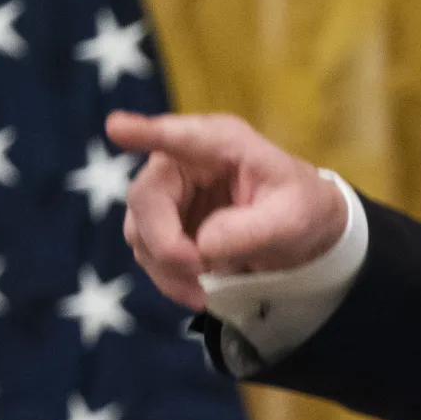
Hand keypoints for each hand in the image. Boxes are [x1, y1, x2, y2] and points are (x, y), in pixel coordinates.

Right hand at [107, 111, 347, 310]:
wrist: (303, 229)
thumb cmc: (302, 208)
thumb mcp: (294, 219)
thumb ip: (252, 229)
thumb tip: (203, 245)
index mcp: (222, 143)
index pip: (179, 136)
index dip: (146, 133)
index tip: (117, 128)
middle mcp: (184, 159)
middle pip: (146, 199)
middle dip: (167, 245)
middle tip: (201, 271)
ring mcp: (169, 191)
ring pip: (140, 231)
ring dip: (168, 268)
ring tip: (208, 289)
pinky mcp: (164, 222)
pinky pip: (148, 253)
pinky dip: (170, 278)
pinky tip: (200, 291)